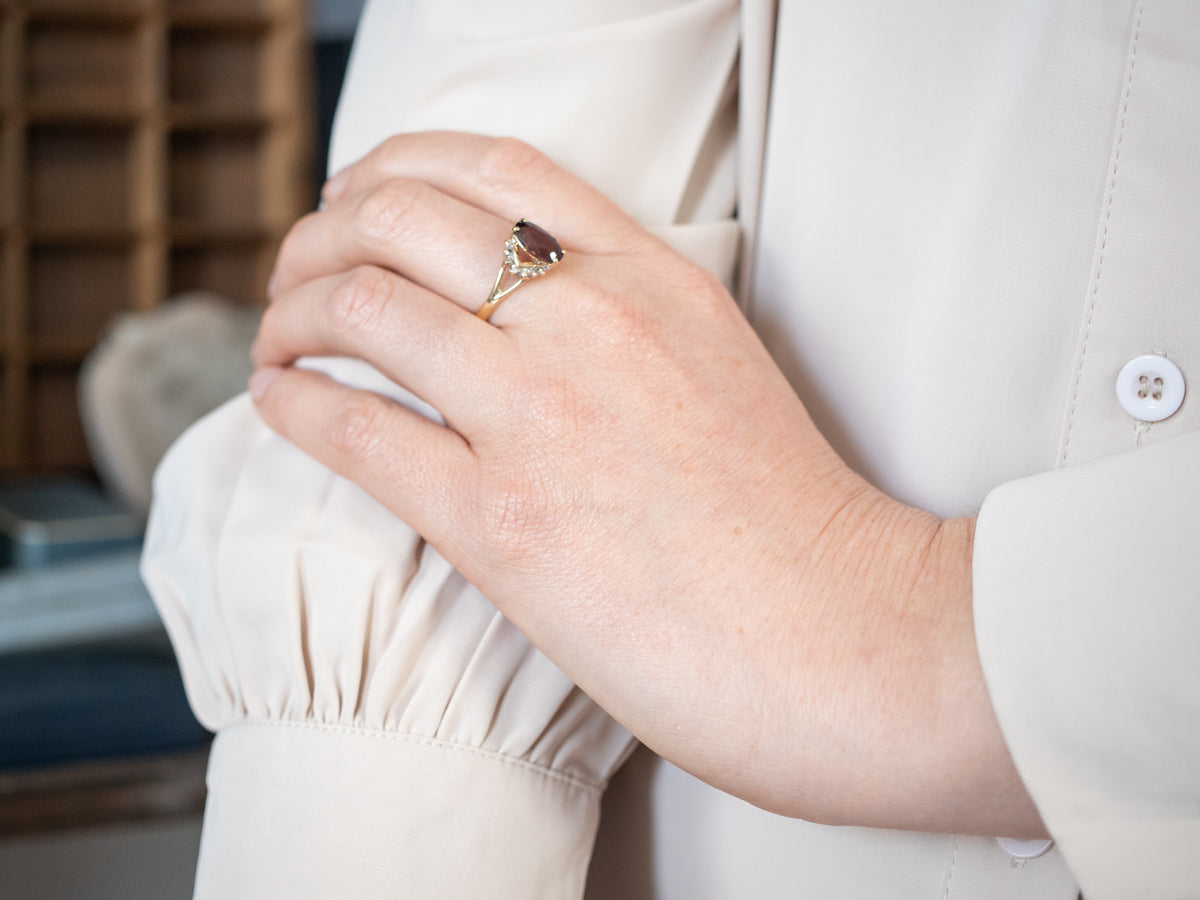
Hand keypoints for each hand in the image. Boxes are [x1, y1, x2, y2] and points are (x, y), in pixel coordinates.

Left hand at [250, 131, 1044, 836]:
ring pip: (364, 307)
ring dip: (291, 312)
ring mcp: (545, 416)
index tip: (355, 195)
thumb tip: (521, 304)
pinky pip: (359, 429)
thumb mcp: (721, 364)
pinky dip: (294, 402)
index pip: (496, 165)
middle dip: (322, 234)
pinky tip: (275, 400)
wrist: (841, 635)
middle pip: (403, 215)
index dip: (397, 164)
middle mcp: (594, 323)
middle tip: (296, 272)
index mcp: (655, 278)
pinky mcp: (505, 522)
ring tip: (277, 337)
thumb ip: (630, 313)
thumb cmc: (788, 519)